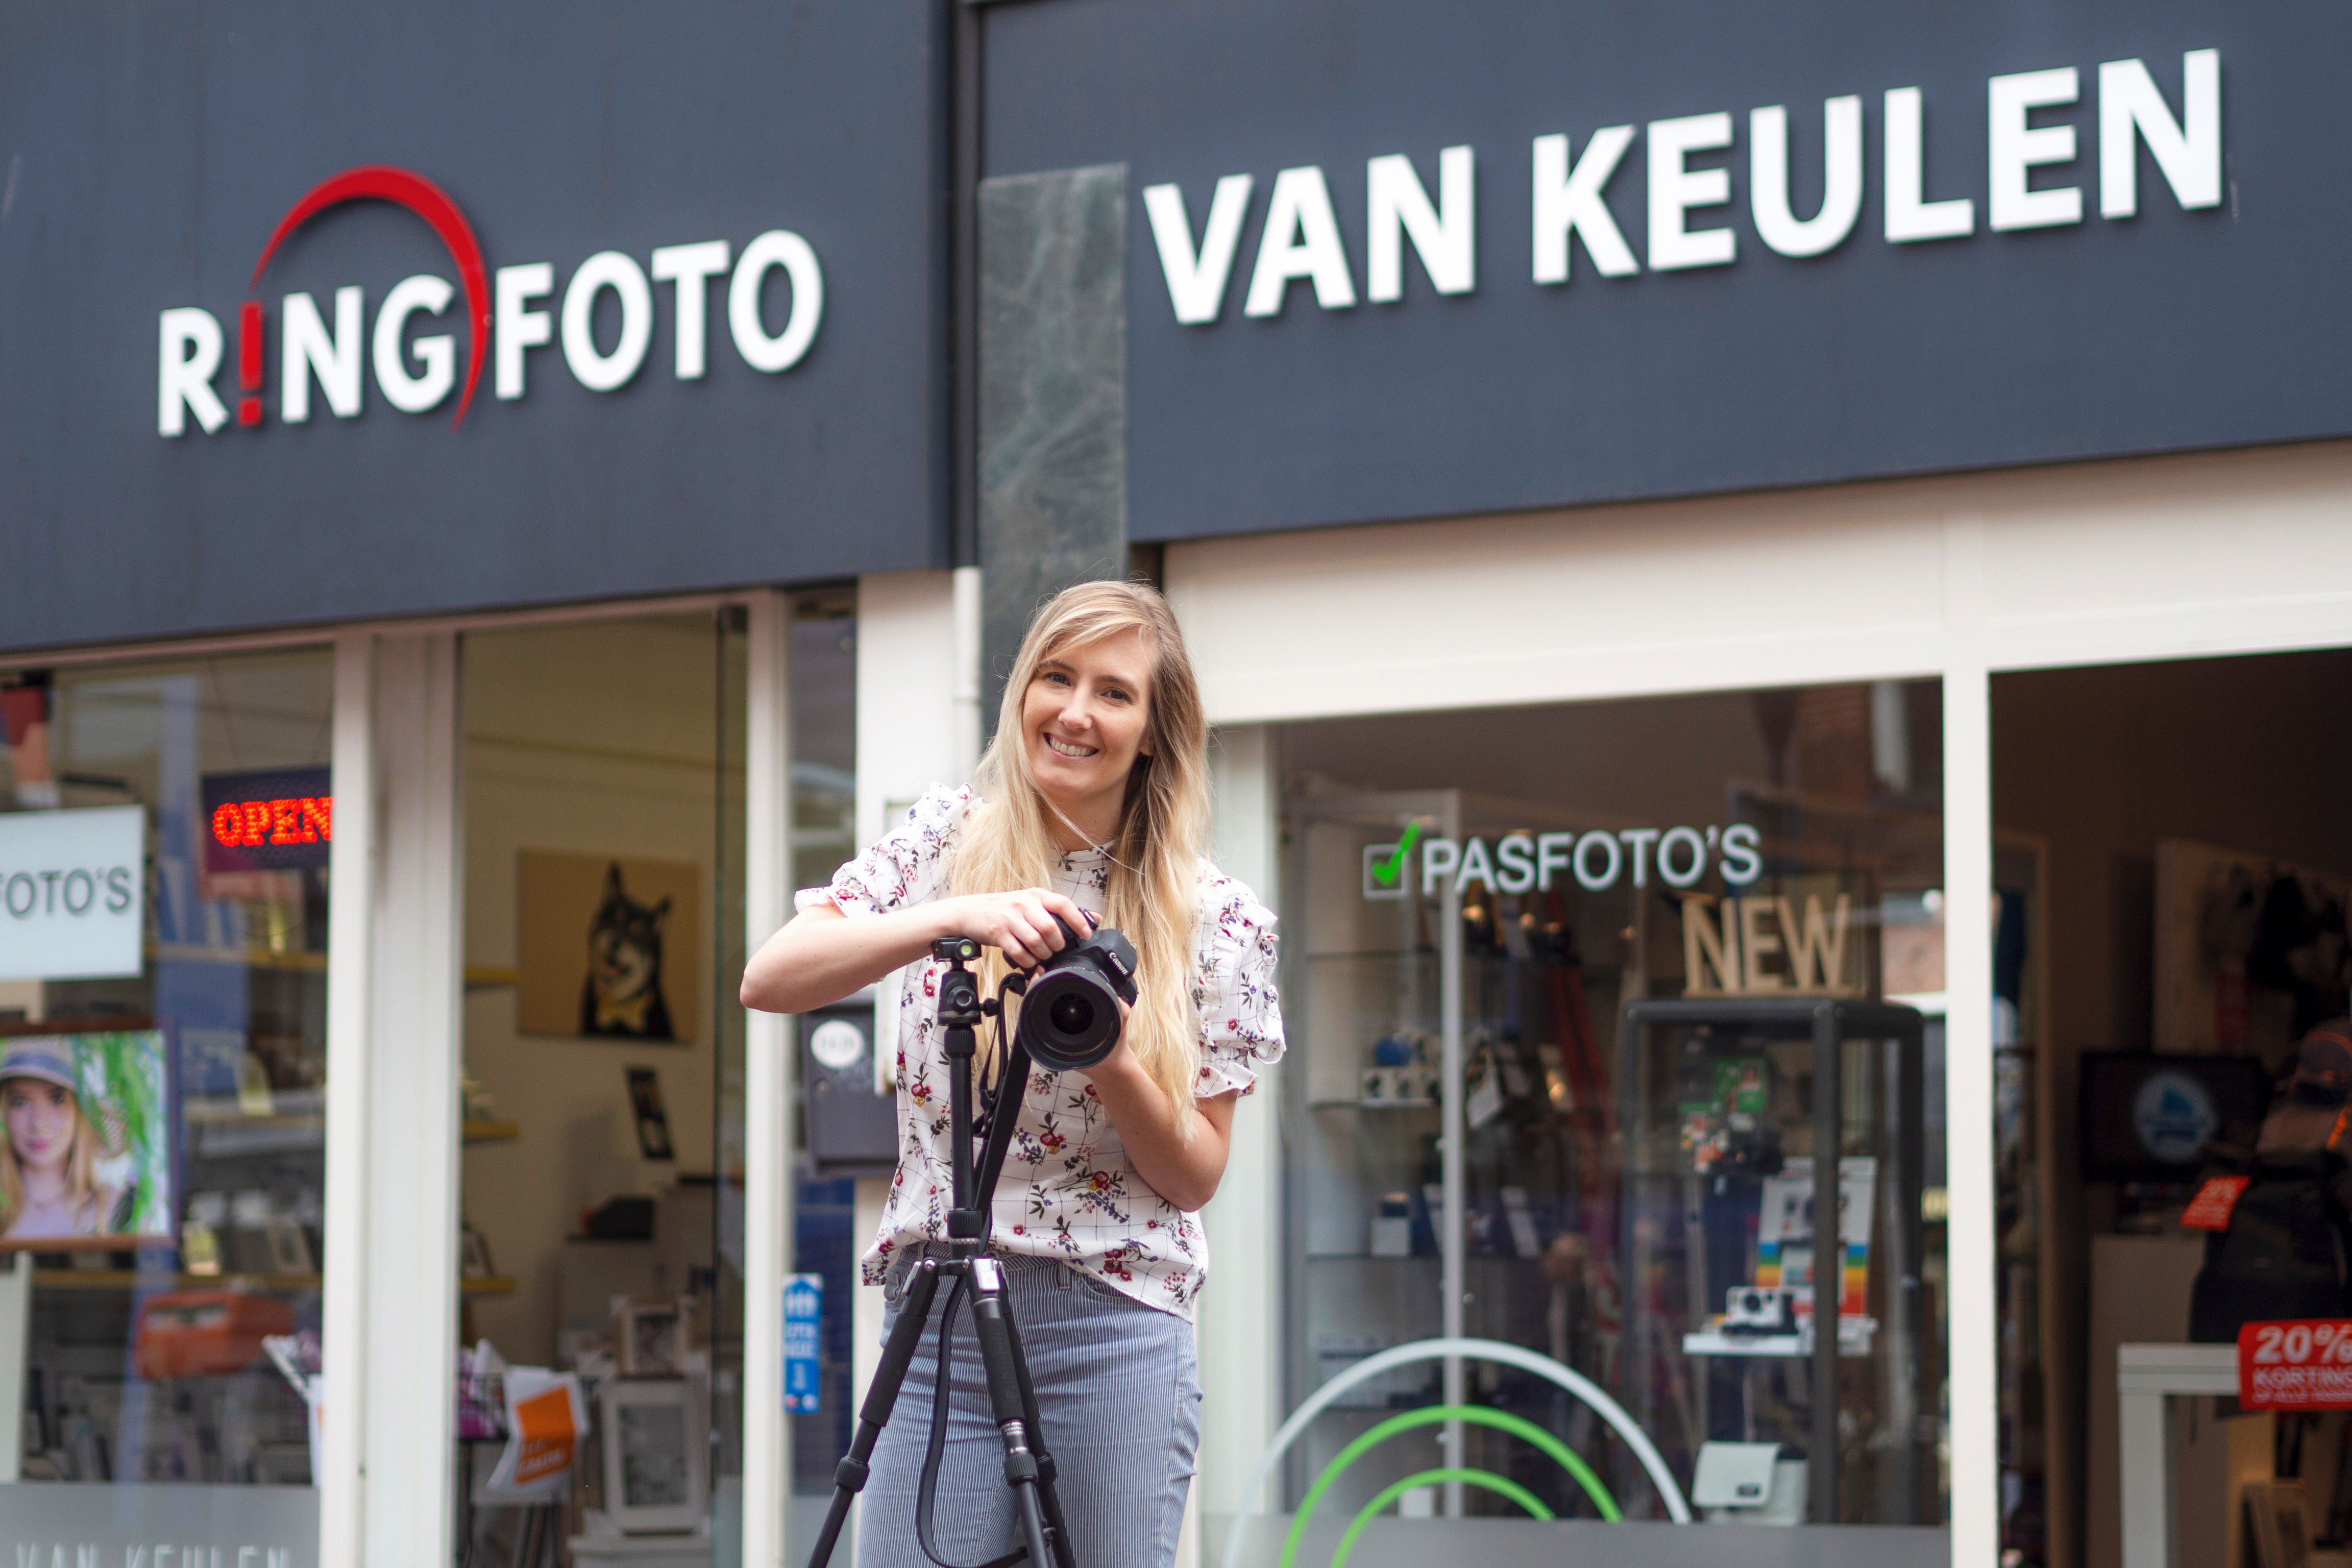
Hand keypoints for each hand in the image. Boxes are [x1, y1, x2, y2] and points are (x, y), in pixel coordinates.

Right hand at [938, 888, 1090, 967]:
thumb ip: (1058, 910)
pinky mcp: (998, 933)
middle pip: (1051, 928)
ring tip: (1041, 955)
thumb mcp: (1031, 904)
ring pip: (1036, 942)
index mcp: (1036, 895)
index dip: (1078, 921)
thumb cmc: (1005, 909)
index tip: (1086, 935)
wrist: (969, 912)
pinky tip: (1028, 960)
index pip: (1063, 904)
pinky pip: (1019, 952)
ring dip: (1042, 954)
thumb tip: (1095, 917)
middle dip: (1057, 944)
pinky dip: (1027, 961)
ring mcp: (1010, 918)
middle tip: (1055, 949)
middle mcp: (1024, 903)